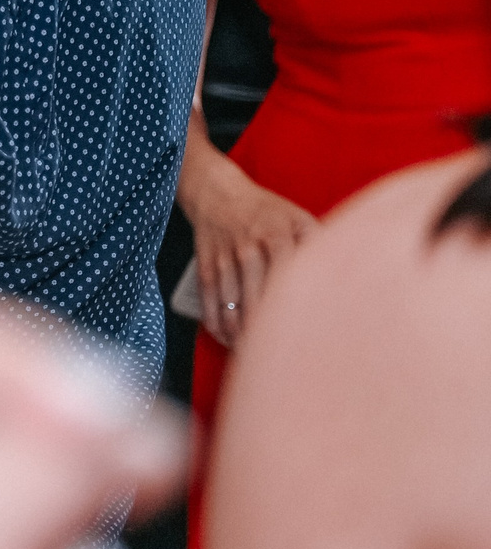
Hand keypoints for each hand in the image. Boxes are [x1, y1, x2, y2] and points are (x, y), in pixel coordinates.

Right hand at [182, 158, 317, 347]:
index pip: (289, 279)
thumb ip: (318, 243)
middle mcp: (249, 246)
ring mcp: (224, 256)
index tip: (304, 336)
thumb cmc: (266, 210)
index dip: (294, 310)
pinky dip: (216, 323)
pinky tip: (226, 339)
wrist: (217, 191)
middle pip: (258, 298)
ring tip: (254, 355)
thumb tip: (343, 275)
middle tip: (280, 357)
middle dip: (266, 330)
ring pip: (232, 304)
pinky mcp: (205, 263)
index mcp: (278, 235)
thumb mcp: (297, 216)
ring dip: (240, 333)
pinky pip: (209, 299)